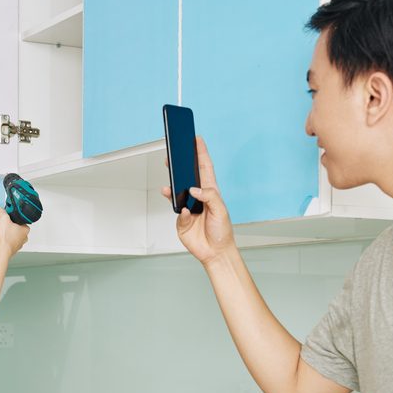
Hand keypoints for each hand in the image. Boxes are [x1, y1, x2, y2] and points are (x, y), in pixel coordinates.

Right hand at [0, 207, 28, 259]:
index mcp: (25, 229)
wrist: (0, 252)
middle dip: (1, 223)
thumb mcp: (3, 218)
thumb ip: (1, 211)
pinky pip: (3, 240)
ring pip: (6, 233)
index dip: (8, 216)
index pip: (17, 218)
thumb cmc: (5, 238)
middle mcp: (23, 237)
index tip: (2, 216)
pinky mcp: (10, 248)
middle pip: (10, 225)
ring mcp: (16, 243)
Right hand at [161, 137, 235, 266]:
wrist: (215, 252)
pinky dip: (177, 209)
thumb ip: (209, 197)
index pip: (204, 168)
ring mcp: (188, 207)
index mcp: (211, 191)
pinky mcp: (180, 219)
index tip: (196, 139)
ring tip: (170, 176)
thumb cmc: (222, 231)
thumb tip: (194, 189)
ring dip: (172, 183)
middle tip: (175, 151)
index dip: (201, 153)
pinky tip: (182, 210)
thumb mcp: (221, 210)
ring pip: (176, 190)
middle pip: (187, 175)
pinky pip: (175, 210)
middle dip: (181, 163)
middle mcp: (198, 197)